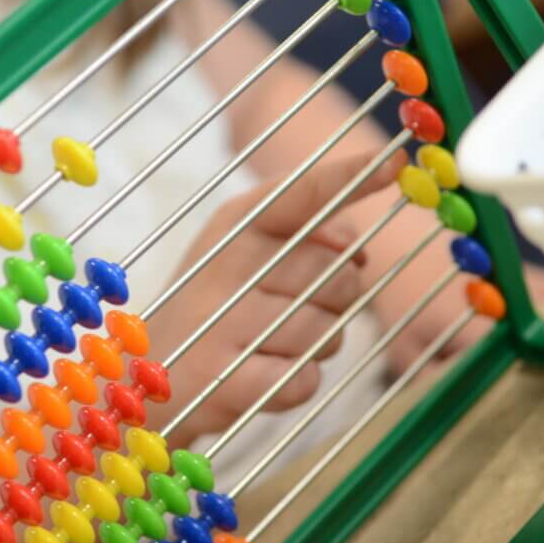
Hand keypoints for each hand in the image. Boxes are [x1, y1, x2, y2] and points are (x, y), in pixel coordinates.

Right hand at [144, 149, 406, 447]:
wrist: (147, 369)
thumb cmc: (212, 302)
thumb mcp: (242, 248)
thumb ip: (301, 232)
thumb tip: (355, 244)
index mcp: (237, 224)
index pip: (306, 193)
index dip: (355, 176)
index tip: (396, 161)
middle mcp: (231, 264)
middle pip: (340, 275)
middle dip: (338, 296)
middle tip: (294, 305)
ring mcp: (228, 323)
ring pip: (331, 332)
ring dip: (317, 343)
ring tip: (272, 341)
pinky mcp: (230, 379)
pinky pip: (308, 379)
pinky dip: (297, 381)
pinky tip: (262, 372)